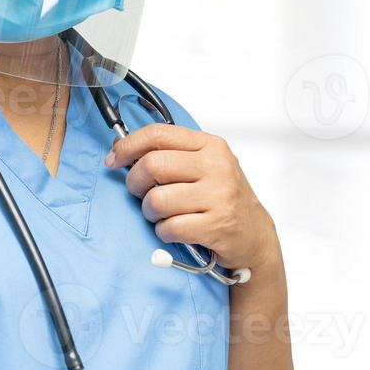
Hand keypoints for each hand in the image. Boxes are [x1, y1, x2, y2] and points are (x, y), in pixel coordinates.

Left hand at [105, 124, 278, 271]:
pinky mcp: (216, 226)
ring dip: (150, 211)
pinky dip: (163, 232)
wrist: (254, 234)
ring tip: (161, 214)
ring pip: (157, 199)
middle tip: (140, 192)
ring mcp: (218, 196)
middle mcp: (217, 167)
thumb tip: (124, 150)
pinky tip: (173, 230)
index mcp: (211, 146)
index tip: (115, 159)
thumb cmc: (223, 198)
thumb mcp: (206, 165)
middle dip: (135, 182)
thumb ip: (173, 154)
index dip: (128, 146)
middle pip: (152, 165)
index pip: (158, 134)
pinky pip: (169, 227)